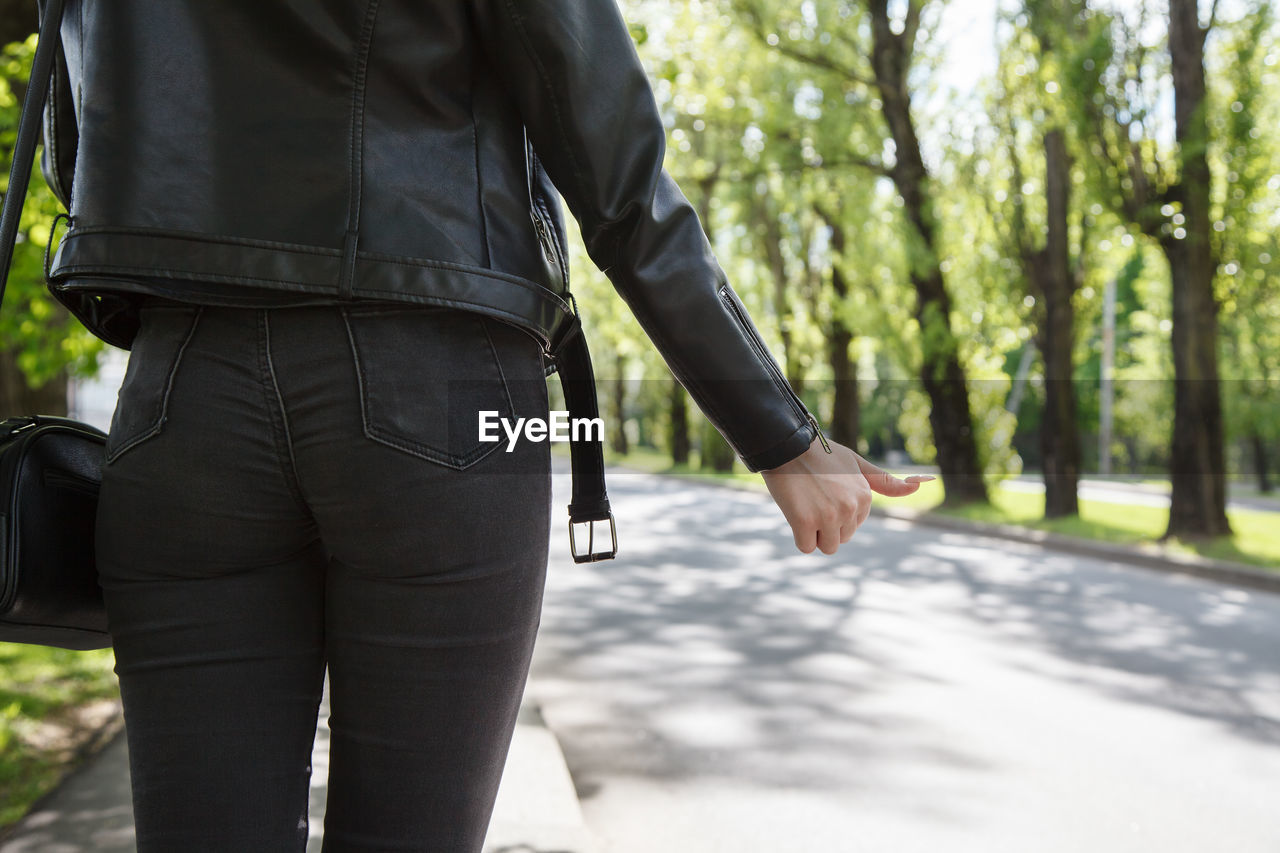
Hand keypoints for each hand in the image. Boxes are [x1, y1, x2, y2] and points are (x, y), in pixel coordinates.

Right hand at [759, 436, 933, 554]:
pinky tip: (795, 512)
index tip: (826, 492)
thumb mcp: (856, 464)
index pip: (853, 526)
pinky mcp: (805, 522)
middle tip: (814, 499)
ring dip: (814, 533)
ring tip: (806, 506)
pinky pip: (806, 547)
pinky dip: (799, 536)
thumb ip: (884, 481)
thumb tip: (921, 484)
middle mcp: (850, 508)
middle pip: (840, 539)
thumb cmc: (821, 454)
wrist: (788, 445)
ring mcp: (828, 516)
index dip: (836, 513)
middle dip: (826, 525)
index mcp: (864, 497)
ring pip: (825, 546)